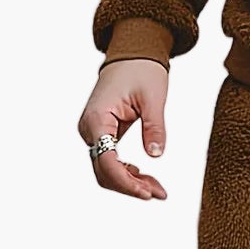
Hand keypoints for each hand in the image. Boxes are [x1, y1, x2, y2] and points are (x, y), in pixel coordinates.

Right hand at [78, 61, 168, 200]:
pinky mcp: (102, 134)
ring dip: (130, 182)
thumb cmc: (141, 70)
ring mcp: (93, 132)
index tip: (147, 193)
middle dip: (131, 186)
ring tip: (157, 190)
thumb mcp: (154, 98)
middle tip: (159, 194)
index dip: (126, 182)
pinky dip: (127, 173)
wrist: (132, 55)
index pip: (106, 161)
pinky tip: (145, 178)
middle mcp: (90, 128)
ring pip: (106, 169)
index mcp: (98, 118)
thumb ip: (154, 127)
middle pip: (104, 171)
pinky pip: (110, 160)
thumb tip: (155, 155)